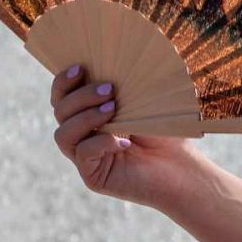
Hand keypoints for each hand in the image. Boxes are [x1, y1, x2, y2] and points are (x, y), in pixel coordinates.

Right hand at [49, 64, 204, 210]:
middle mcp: (82, 134)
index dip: (63, 82)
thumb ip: (120, 86)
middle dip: (81, 97)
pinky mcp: (93, 176)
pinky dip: (100, 143)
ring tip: (113, 110)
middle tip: (110, 90)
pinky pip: (82, 154)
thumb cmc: (165, 130)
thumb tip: (107, 65)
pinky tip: (125, 142)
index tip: (80, 68)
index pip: (61, 96)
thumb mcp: (141, 101)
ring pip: (63, 135)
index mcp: (89, 113)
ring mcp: (85, 157)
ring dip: (85, 118)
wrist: (182, 166)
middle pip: (60, 111)